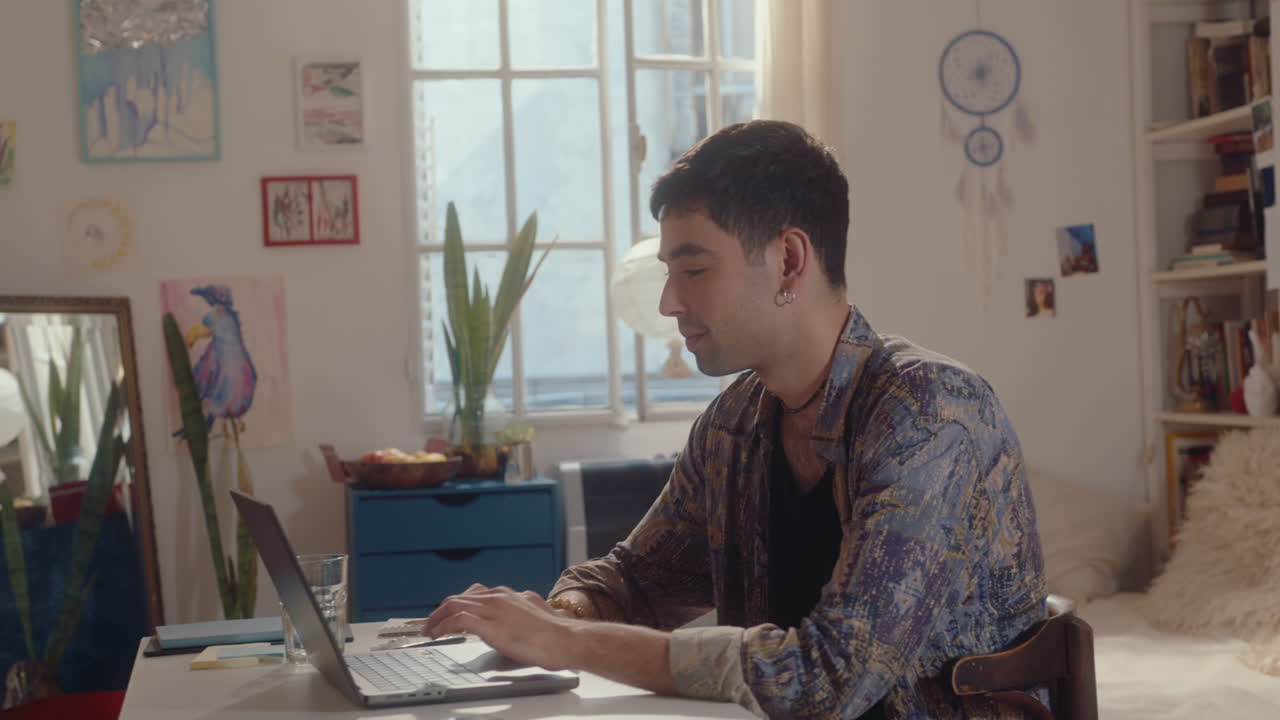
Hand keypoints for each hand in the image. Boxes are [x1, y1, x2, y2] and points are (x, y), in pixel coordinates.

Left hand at [420, 584, 579, 670]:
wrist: (566, 639)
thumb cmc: (556, 634)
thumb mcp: (536, 615)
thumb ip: (521, 613)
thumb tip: (518, 619)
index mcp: (509, 595)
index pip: (475, 594)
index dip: (457, 604)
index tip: (449, 613)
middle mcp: (499, 597)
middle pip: (460, 597)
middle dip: (441, 610)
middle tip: (431, 623)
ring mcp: (493, 610)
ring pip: (454, 605)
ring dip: (437, 617)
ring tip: (429, 630)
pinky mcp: (490, 626)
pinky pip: (458, 620)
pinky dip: (443, 626)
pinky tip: (437, 634)